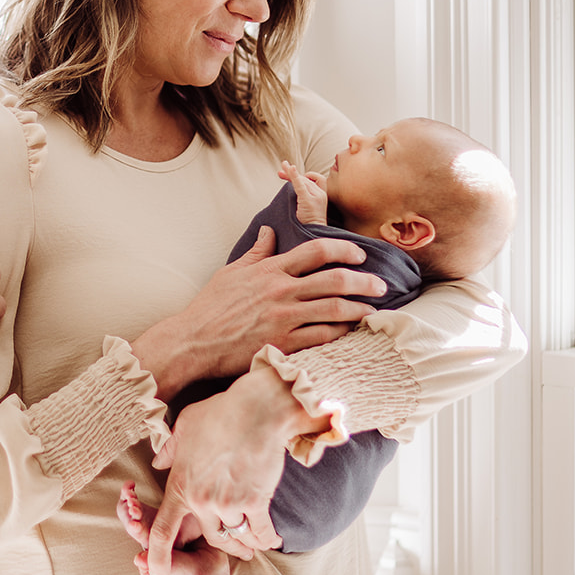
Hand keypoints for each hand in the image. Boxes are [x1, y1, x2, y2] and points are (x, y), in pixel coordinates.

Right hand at [130, 228, 384, 399]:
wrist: (194, 341)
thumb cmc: (210, 307)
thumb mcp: (231, 272)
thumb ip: (256, 252)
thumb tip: (268, 231)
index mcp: (270, 270)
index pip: (315, 251)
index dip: (343, 249)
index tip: (358, 254)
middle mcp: (281, 291)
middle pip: (333, 279)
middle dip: (363, 280)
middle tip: (381, 285)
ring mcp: (283, 318)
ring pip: (333, 309)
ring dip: (359, 308)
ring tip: (374, 311)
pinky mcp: (282, 343)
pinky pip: (321, 337)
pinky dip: (340, 334)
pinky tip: (351, 333)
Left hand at [145, 370, 308, 574]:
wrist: (256, 409)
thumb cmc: (220, 412)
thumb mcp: (184, 426)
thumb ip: (169, 449)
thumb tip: (158, 461)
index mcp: (180, 485)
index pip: (162, 531)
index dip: (157, 558)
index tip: (156, 574)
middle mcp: (201, 500)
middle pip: (211, 537)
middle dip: (227, 547)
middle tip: (237, 552)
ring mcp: (228, 503)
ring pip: (237, 535)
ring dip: (247, 542)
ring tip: (255, 545)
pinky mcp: (256, 501)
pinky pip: (260, 531)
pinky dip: (266, 539)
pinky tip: (272, 541)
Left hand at [279, 160, 329, 224]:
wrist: (315, 235)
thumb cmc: (309, 225)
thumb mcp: (307, 208)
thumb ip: (302, 198)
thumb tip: (290, 190)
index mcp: (321, 195)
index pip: (312, 179)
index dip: (300, 175)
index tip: (287, 175)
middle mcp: (321, 194)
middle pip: (306, 178)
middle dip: (292, 174)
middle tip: (280, 171)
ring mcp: (316, 197)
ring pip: (303, 180)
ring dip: (290, 173)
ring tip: (280, 171)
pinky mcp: (309, 201)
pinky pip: (301, 185)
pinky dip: (295, 176)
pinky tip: (290, 168)